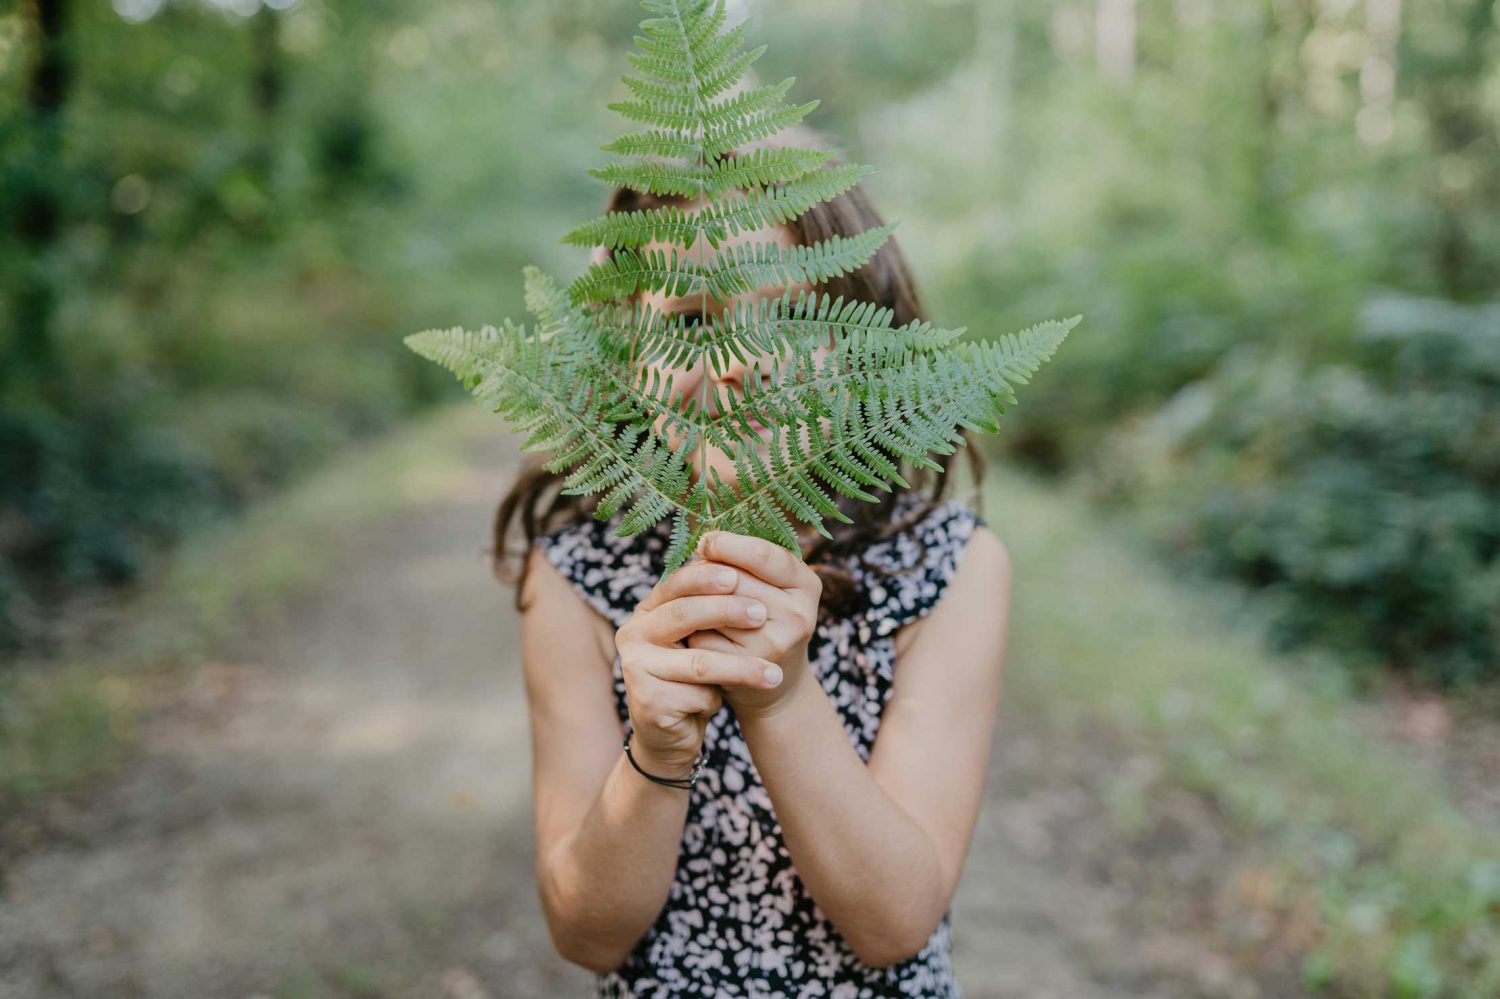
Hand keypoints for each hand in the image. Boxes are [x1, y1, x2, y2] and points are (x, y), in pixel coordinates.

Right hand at [616, 559, 787, 775]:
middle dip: (726, 611)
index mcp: (648, 608)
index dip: (706, 576)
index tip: (739, 574)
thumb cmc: (695, 674)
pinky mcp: (647, 701)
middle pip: (683, 614)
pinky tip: (726, 701)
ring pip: (699, 661)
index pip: (676, 582)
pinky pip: (696, 694)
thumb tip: (747, 567)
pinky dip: (718, 697)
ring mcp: (636, 666)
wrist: (671, 730)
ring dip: (741, 667)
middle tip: (761, 614)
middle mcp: (633, 632)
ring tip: (774, 673)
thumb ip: (714, 605)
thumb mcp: (703, 636)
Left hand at [684, 530, 820, 720]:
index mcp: (807, 584)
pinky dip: (692, 631)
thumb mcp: (774, 588)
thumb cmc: (766, 621)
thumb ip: (749, 562)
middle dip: (707, 572)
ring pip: (716, 606)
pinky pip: (703, 636)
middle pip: (735, 579)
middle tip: (695, 573)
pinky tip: (695, 632)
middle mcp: (798, 614)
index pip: (762, 554)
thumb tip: (705, 541)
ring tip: (693, 600)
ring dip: (695, 600)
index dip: (727, 544)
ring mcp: (774, 642)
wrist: (775, 685)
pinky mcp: (746, 667)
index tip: (705, 541)